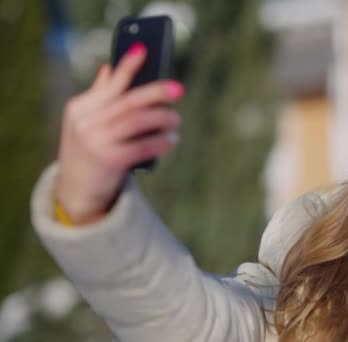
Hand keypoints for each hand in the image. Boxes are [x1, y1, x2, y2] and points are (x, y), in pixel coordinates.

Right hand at [55, 43, 183, 224]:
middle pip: (128, 100)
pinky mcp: (109, 161)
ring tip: (176, 120)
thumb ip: (99, 97)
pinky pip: (142, 146)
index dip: (128, 65)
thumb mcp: (86, 124)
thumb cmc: (88, 153)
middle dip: (156, 92)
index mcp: (80, 107)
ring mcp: (96, 141)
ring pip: (138, 121)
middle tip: (178, 88)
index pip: (110, 82)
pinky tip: (171, 139)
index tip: (144, 49)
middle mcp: (86, 122)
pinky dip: (160, 141)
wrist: (75, 193)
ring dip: (162, 119)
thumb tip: (109, 68)